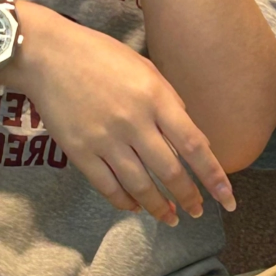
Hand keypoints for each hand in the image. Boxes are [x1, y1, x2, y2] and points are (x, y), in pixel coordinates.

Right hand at [14, 10, 236, 225]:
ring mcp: (106, 140)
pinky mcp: (81, 154)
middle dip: (188, 197)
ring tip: (170, 219)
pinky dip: (125, 203)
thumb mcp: (145, 70)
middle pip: (170, 172)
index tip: (227, 198)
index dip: (213, 176)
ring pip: (140, 186)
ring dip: (158, 207)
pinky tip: (135, 207)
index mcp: (155, 98)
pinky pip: (109, 188)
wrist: (48, 56)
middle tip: (197, 212)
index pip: (194, 145)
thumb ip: (169, 103)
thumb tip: (189, 139)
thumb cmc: (100, 58)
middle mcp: (134, 122)